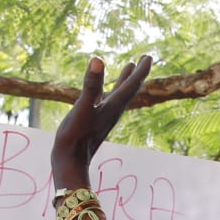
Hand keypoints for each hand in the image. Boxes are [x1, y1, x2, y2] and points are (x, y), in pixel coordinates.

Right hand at [50, 55, 153, 190]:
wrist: (70, 163)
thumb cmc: (75, 137)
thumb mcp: (82, 108)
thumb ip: (91, 85)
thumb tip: (98, 59)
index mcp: (113, 107)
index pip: (131, 85)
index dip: (141, 70)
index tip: (149, 56)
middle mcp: (112, 111)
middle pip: (130, 89)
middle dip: (138, 73)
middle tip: (147, 58)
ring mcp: (104, 116)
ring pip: (119, 94)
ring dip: (126, 80)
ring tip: (131, 66)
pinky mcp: (94, 120)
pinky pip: (106, 101)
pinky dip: (109, 91)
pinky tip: (105, 90)